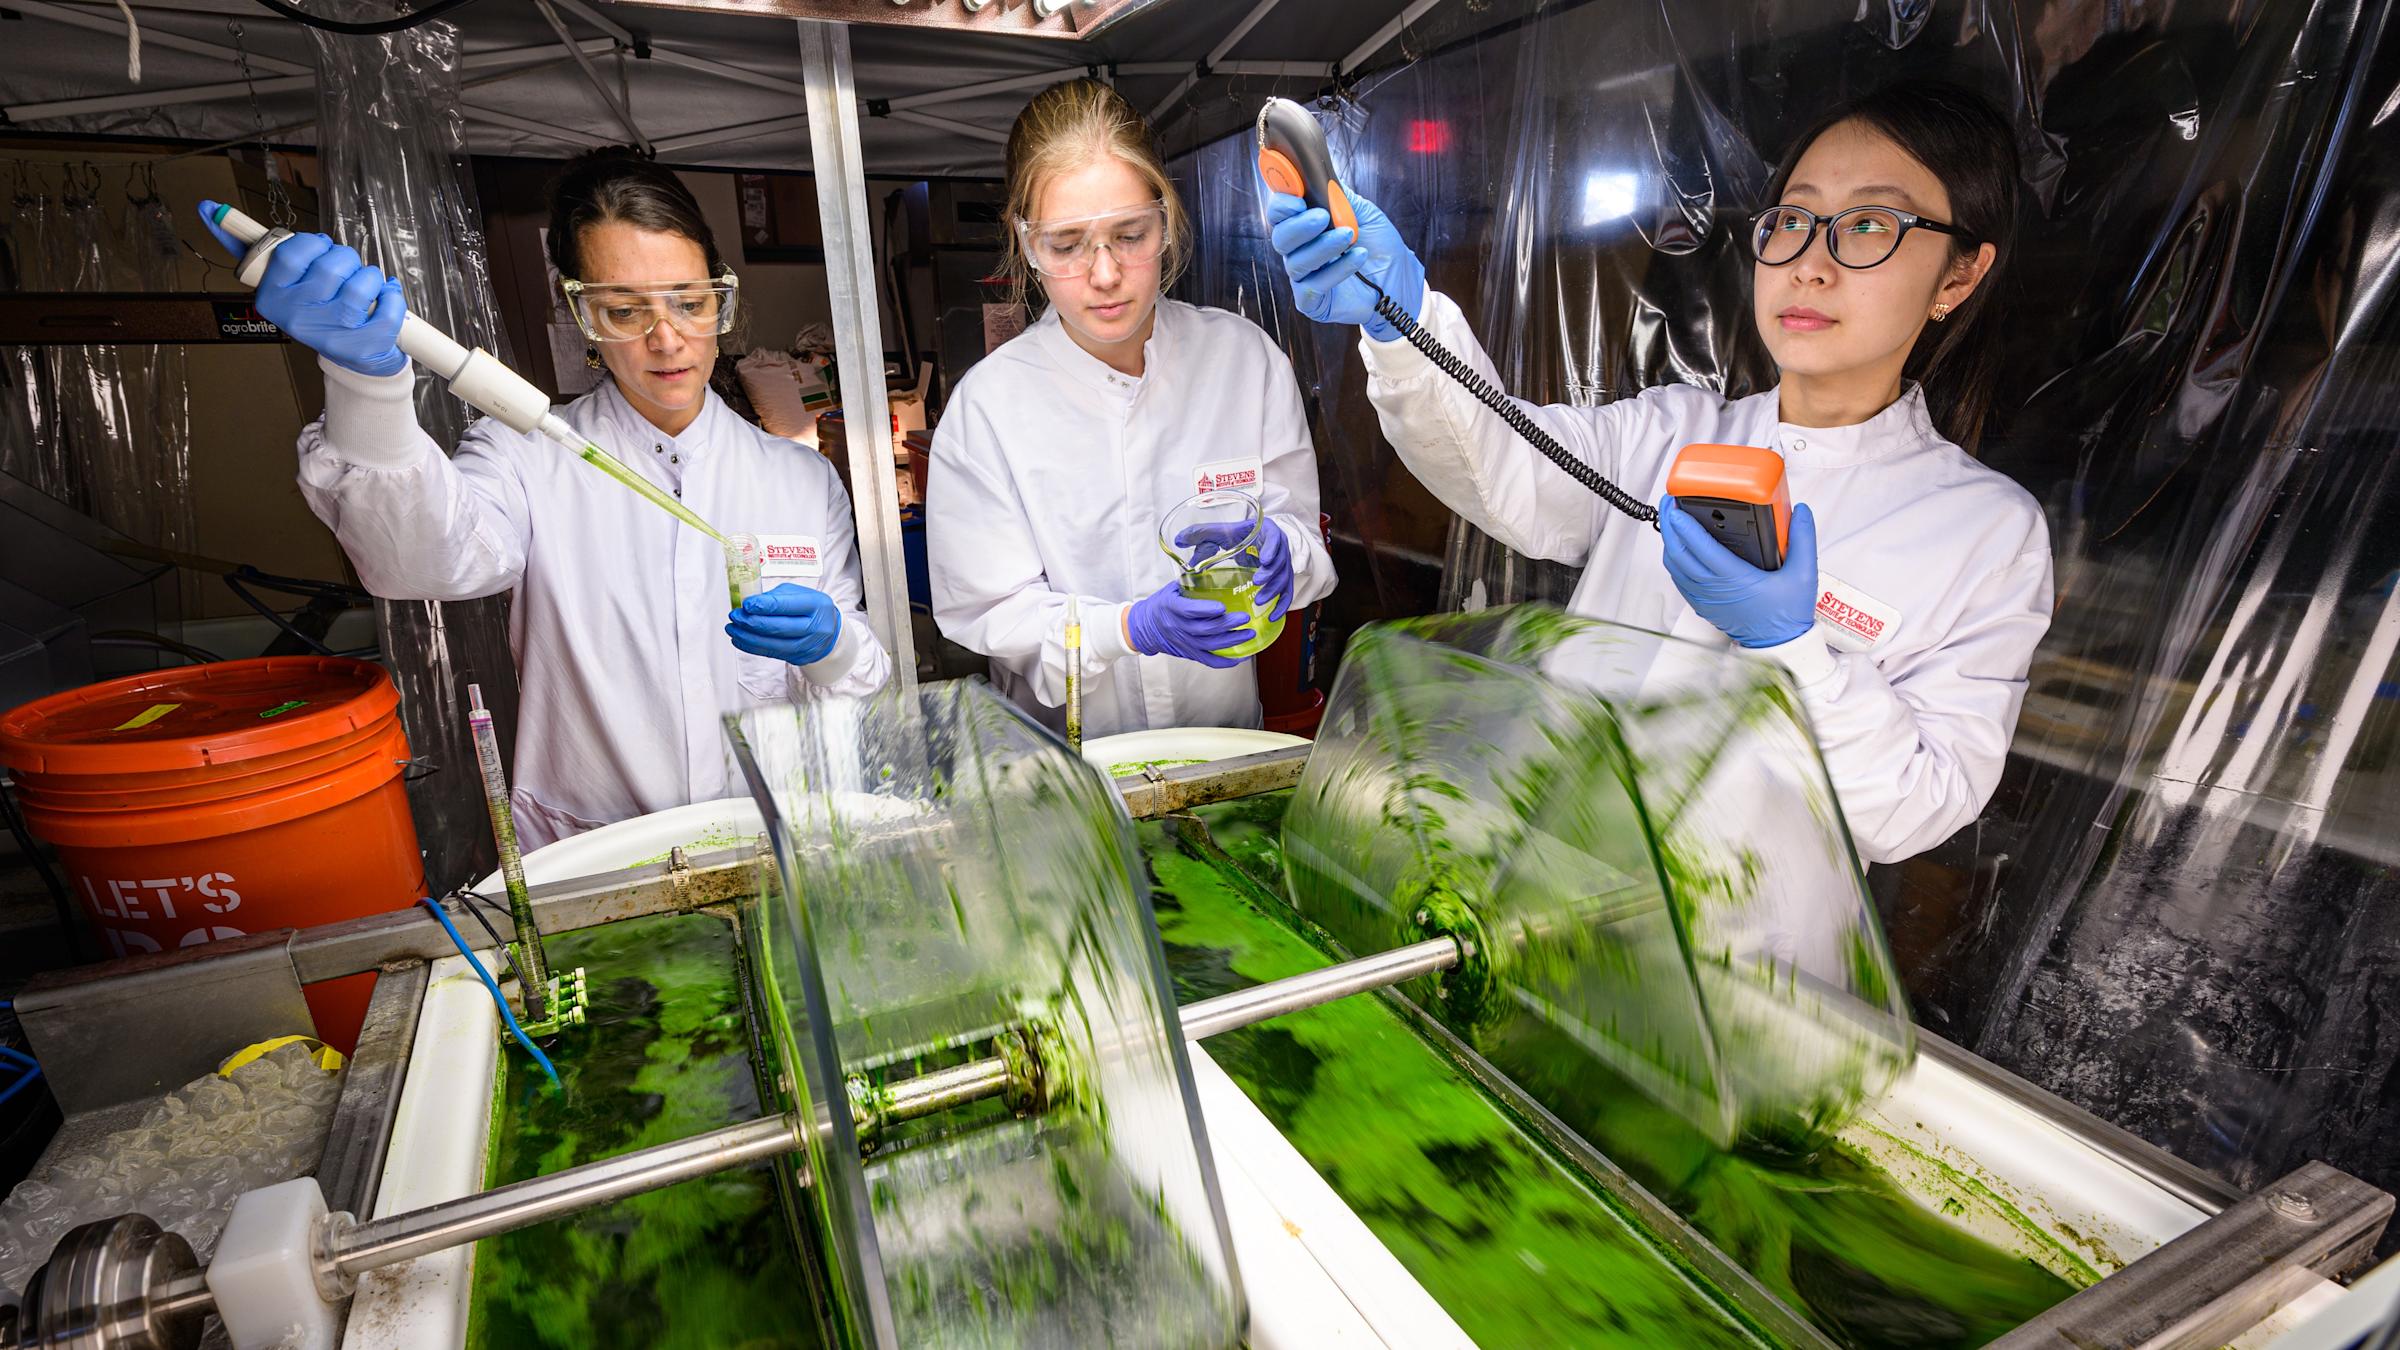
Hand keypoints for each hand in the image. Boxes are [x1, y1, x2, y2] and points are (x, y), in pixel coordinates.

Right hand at [198, 202, 406, 376]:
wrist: (351, 359)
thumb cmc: (315, 309)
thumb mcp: (279, 280)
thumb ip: (245, 246)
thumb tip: (208, 208)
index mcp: (273, 297)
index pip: (291, 253)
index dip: (314, 243)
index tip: (322, 247)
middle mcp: (299, 318)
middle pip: (331, 266)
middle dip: (346, 258)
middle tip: (346, 267)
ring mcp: (332, 334)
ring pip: (362, 284)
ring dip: (371, 276)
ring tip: (367, 283)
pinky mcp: (365, 346)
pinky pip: (389, 306)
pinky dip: (393, 295)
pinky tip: (386, 296)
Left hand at [727, 584, 842, 665]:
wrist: (829, 630)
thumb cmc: (810, 608)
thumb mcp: (797, 593)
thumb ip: (775, 597)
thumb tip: (749, 605)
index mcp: (815, 605)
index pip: (786, 606)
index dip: (764, 606)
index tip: (746, 605)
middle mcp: (815, 626)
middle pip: (779, 627)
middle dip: (752, 622)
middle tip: (736, 616)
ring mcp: (807, 645)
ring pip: (773, 644)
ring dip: (748, 637)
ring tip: (733, 629)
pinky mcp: (798, 657)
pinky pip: (771, 653)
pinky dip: (752, 647)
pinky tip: (740, 640)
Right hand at [1125, 582, 1246, 667]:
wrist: (1144, 627)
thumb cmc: (1160, 605)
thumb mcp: (1171, 589)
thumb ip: (1190, 581)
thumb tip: (1212, 565)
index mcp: (1172, 608)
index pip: (1189, 611)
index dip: (1206, 610)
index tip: (1222, 607)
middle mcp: (1178, 627)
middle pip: (1205, 629)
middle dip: (1227, 624)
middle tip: (1245, 617)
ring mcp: (1185, 642)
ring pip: (1211, 645)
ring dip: (1232, 641)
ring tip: (1249, 633)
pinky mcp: (1190, 653)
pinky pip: (1209, 661)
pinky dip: (1225, 662)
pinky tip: (1240, 656)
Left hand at [1175, 521, 1293, 621]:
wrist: (1246, 539)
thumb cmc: (1233, 534)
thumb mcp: (1217, 532)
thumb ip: (1199, 534)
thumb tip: (1179, 540)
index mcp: (1266, 531)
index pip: (1275, 538)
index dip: (1272, 548)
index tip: (1264, 559)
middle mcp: (1278, 547)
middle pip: (1281, 561)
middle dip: (1271, 574)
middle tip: (1257, 582)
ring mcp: (1282, 563)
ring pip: (1284, 578)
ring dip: (1274, 590)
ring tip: (1259, 601)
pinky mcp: (1281, 577)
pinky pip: (1286, 592)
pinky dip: (1282, 604)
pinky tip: (1272, 616)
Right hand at [1263, 190, 1423, 341]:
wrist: (1400, 281)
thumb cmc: (1380, 248)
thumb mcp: (1365, 213)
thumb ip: (1341, 197)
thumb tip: (1322, 177)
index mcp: (1305, 225)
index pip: (1280, 212)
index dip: (1282, 204)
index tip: (1297, 198)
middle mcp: (1299, 250)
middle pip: (1280, 237)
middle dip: (1298, 225)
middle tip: (1322, 217)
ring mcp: (1304, 277)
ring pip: (1295, 262)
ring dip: (1322, 246)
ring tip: (1349, 236)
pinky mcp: (1312, 301)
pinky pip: (1313, 286)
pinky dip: (1336, 270)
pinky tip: (1357, 258)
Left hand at [1658, 497, 1819, 648]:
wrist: (1778, 645)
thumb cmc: (1786, 615)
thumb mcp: (1803, 574)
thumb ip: (1803, 539)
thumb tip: (1801, 512)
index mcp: (1734, 578)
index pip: (1702, 547)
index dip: (1685, 525)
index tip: (1676, 507)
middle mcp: (1713, 588)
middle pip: (1679, 553)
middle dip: (1670, 526)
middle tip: (1668, 504)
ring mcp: (1704, 597)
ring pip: (1674, 566)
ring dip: (1669, 542)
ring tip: (1672, 521)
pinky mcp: (1701, 604)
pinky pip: (1679, 578)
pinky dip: (1674, 559)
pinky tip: (1679, 547)